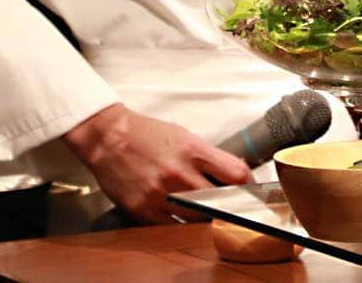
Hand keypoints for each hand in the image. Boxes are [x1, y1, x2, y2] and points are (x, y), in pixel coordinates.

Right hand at [62, 103, 251, 222]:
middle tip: (232, 205)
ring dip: (205, 216)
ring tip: (207, 210)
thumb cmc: (148, 135)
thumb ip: (209, 157)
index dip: (249, 185)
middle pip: (219, 200)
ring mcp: (160, 195)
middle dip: (228, 204)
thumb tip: (233, 175)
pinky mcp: (142, 210)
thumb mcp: (186, 137)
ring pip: (196, 218)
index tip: (251, 190)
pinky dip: (181, 223)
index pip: (236, 174)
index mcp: (194, 150)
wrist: (109, 139)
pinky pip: (171, 226)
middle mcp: (179, 174)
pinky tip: (183, 215)